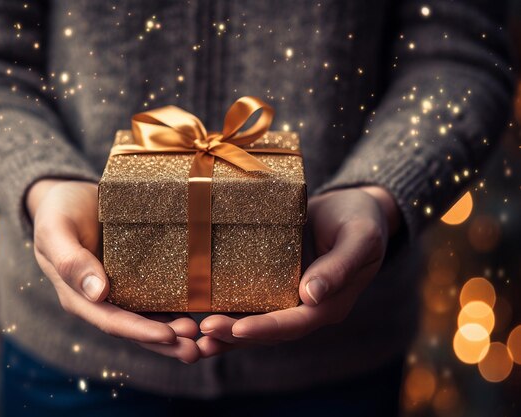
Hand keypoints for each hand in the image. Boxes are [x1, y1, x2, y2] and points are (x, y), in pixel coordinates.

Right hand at [27, 179, 199, 362]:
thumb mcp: (56, 231)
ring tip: (201, 339)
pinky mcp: (133, 277)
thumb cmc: (57, 211)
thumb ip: (71, 261)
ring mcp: (118, 289)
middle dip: (164, 342)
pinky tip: (196, 312)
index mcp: (78, 296)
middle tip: (195, 350)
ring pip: (148, 317)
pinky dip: (173, 309)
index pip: (112, 321)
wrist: (66, 196)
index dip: (141, 331)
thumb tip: (98, 294)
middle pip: (134, 328)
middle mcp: (100, 300)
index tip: (169, 336)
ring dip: (173, 331)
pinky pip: (154, 297)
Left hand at [197, 186, 399, 356]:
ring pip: (256, 320)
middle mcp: (307, 307)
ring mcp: (288, 297)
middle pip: (270, 329)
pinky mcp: (274, 283)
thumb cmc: (362, 219)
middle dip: (236, 333)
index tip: (238, 328)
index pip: (296, 323)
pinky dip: (228, 309)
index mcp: (330, 304)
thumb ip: (340, 265)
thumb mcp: (360, 237)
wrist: (352, 208)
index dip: (267, 328)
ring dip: (227, 331)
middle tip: (204, 332)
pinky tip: (200, 312)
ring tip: (195, 336)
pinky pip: (250, 301)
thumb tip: (311, 296)